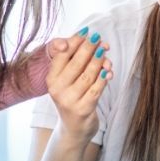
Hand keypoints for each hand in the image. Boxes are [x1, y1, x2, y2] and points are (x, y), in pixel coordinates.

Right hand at [46, 28, 113, 142]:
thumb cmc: (73, 97)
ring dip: (100, 62)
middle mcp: (57, 89)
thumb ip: (75, 60)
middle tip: (100, 39)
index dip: (75, 42)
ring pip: (88, 75)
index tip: (87, 32)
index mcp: (51, 78)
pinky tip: (108, 72)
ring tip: (106, 53)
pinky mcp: (83, 109)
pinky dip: (104, 79)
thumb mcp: (68, 80)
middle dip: (89, 48)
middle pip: (76, 63)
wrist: (74, 128)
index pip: (62, 55)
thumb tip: (90, 39)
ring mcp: (69, 100)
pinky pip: (96, 89)